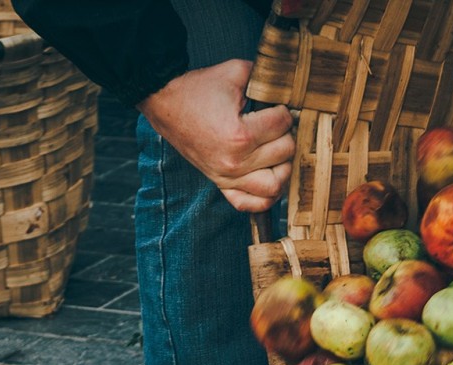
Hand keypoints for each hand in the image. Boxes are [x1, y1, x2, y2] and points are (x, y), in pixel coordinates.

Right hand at [137, 59, 294, 212]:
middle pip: (285, 153)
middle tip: (276, 127)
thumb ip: (265, 78)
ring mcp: (229, 178)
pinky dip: (265, 197)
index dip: (283, 110)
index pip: (283, 125)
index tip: (275, 107)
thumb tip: (286, 87)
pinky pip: (250, 204)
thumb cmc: (198, 90)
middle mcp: (236, 162)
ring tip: (277, 152)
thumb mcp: (234, 72)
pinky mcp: (221, 185)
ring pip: (275, 185)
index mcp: (240, 135)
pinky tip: (268, 178)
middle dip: (285, 134)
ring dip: (283, 167)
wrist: (166, 104)